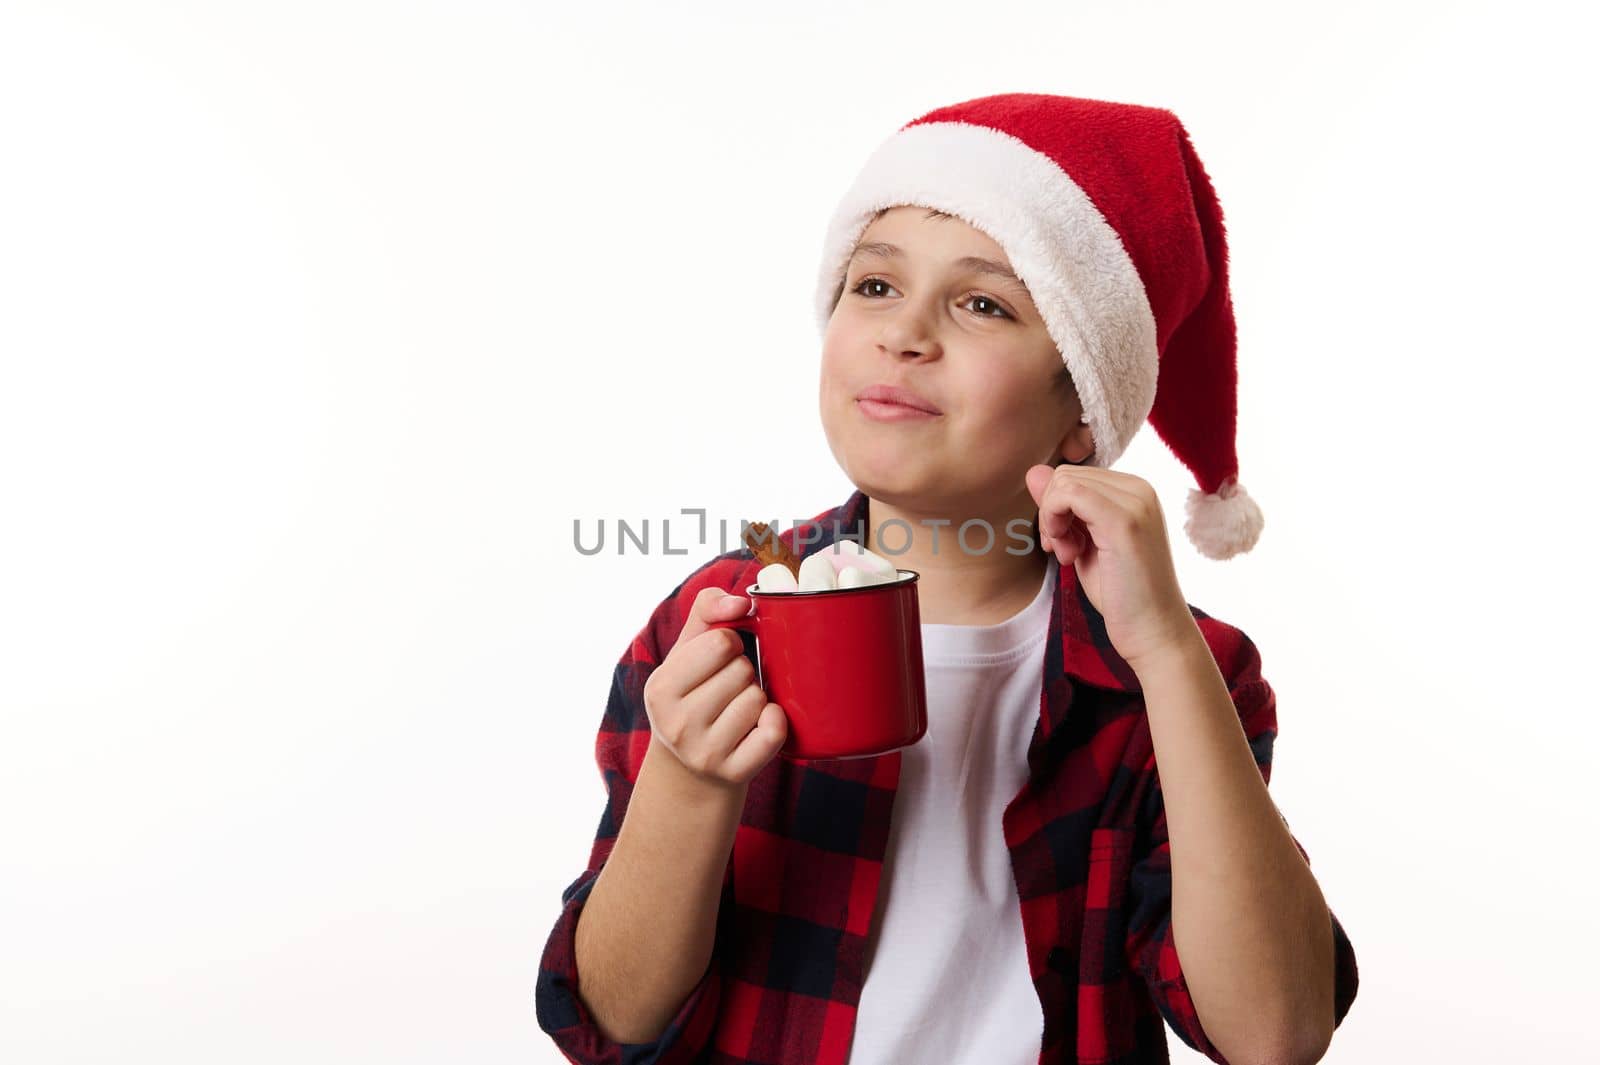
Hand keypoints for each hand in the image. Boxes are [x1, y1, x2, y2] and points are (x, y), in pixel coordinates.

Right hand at [641, 587, 788, 787]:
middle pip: (743, 670)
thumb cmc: (693, 697)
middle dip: (743, 673)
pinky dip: (774, 722)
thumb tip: (741, 602)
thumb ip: (707, 610)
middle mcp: (676, 724)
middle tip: (727, 690)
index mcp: (660, 687)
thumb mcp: (686, 652)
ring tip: (737, 710)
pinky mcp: (733, 774)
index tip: (719, 661)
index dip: (730, 644)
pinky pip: (774, 732)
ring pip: (759, 699)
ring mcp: (704, 753)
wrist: (690, 770)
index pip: (722, 642)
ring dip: (757, 698)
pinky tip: (758, 726)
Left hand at [1024, 464, 1199, 669]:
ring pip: (1063, 482)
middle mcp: (1140, 488)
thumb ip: (1062, 508)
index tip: (1061, 543)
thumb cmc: (1121, 593)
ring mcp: (1135, 501)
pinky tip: (1067, 554)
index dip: (1055, 508)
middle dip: (1051, 513)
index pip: (1073, 476)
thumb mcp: (1084, 542)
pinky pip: (1068, 495)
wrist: (1154, 631)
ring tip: (1068, 555)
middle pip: (1065, 476)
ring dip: (1052, 521)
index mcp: (1135, 490)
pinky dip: (1053, 521)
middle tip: (1063, 552)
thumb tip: (1034, 471)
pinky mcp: (1124, 520)